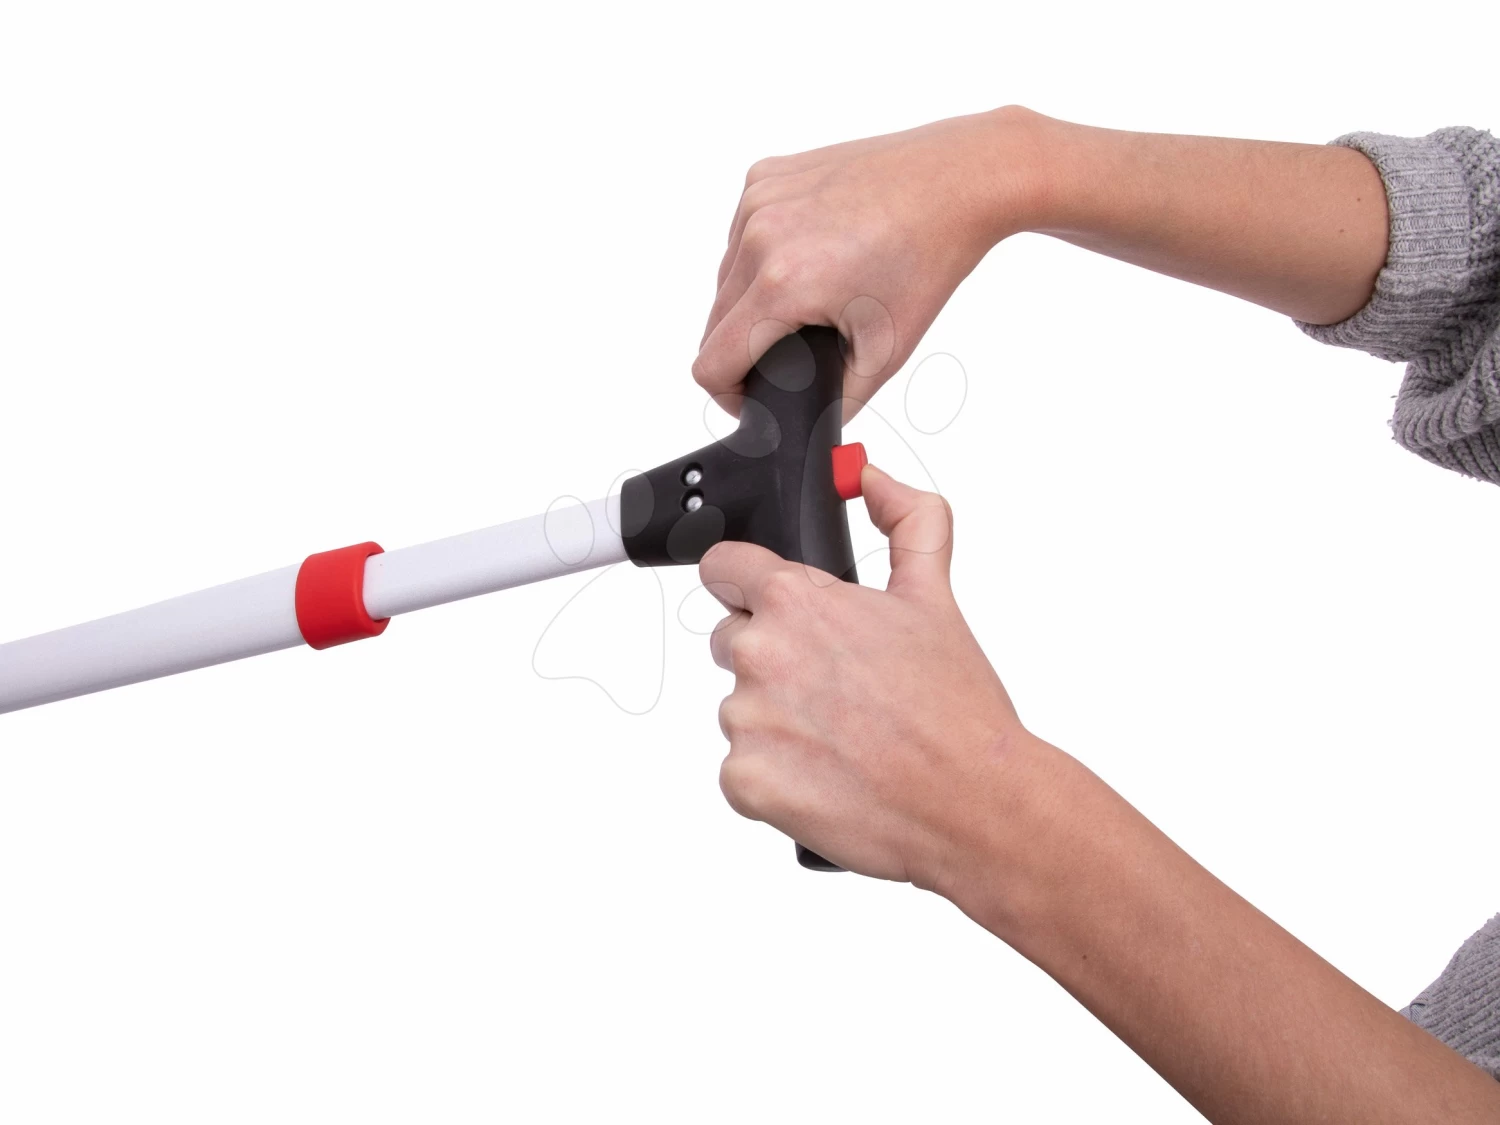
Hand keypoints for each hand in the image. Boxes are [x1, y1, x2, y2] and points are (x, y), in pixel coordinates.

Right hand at [694, 107, 1045, 415]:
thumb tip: (809, 427)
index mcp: (783, 284)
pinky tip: (806, 255)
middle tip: (792, 350)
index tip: (753, 398)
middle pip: (714, 324)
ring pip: (723, 278)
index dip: (729, 395)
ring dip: (750, 301)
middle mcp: (759, 236)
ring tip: (806, 300)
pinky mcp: (764, 175)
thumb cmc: (930, 256)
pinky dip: (761, 255)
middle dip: (745, 347)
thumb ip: (837, 401)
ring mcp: (757, 199)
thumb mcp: (887, 352)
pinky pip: (739, 235)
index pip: (712, 363)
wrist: (955, 180)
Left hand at [699, 464, 1020, 886]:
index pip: (722, 567)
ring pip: (739, 709)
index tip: (769, 605)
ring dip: (778, 721)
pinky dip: (775, 777)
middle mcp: (759, 654)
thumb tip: (870, 477)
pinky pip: (741, 769)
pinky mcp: (742, 781)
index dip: (748, 584)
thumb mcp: (936, 595)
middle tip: (837, 690)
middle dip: (774, 660)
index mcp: (794, 600)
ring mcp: (745, 720)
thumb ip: (907, 519)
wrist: (975, 805)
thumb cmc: (957, 708)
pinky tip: (828, 777)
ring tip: (843, 739)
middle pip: (730, 642)